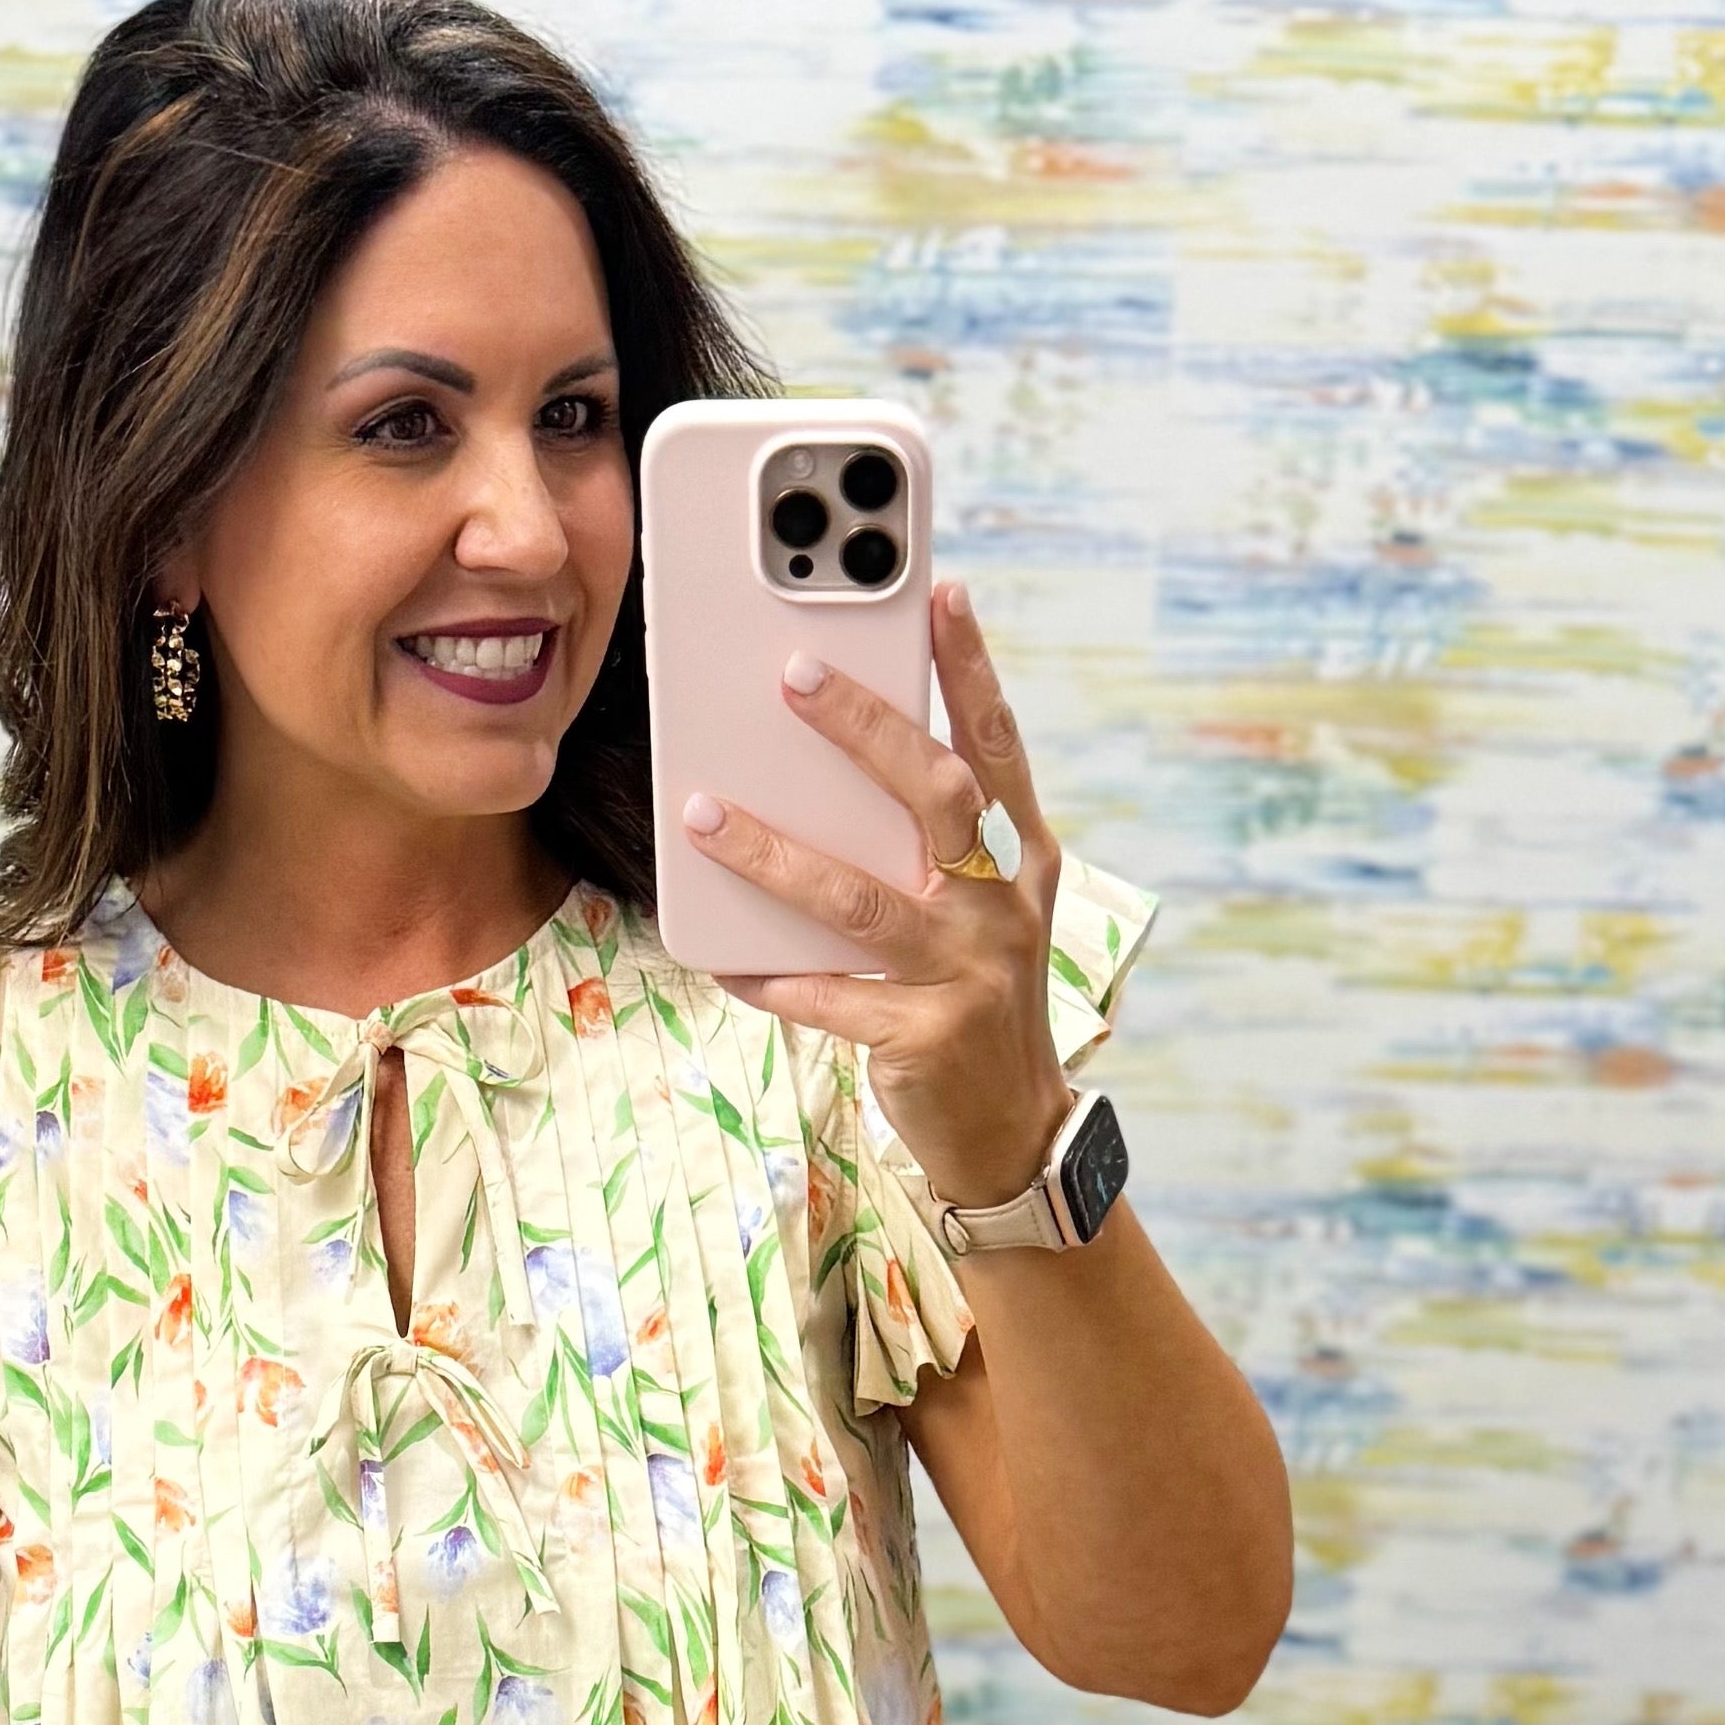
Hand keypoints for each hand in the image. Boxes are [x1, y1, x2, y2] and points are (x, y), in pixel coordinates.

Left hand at [689, 579, 1075, 1207]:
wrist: (1009, 1132)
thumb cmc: (972, 1002)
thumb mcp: (974, 916)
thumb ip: (924, 848)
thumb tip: (830, 773)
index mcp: (1019, 861)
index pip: (996, 745)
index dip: (971, 669)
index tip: (940, 592)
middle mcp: (1002, 908)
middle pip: (934, 796)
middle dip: (865, 730)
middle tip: (793, 675)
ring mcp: (968, 975)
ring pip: (861, 899)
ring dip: (775, 853)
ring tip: (704, 814)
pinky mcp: (924, 1039)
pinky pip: (829, 998)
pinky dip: (771, 977)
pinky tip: (723, 959)